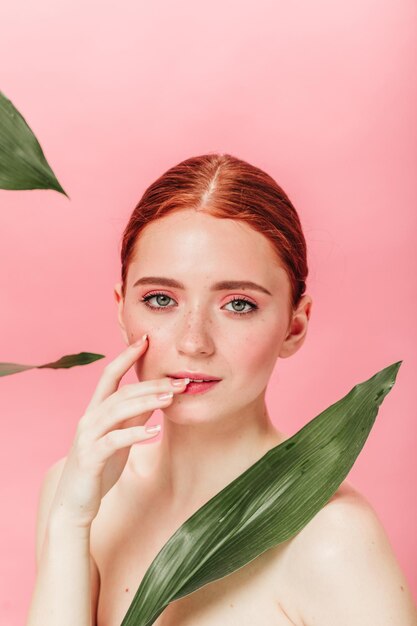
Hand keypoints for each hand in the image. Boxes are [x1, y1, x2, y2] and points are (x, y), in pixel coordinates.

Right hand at [49, 335, 187, 527]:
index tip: (146, 339)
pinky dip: (135, 434)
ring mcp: (87, 437)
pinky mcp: (91, 458)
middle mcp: (89, 419)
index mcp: (96, 411)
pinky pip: (113, 441)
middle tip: (179, 380)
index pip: (110, 375)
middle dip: (150, 383)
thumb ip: (135, 417)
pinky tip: (154, 431)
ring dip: (146, 402)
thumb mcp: (120, 438)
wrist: (73, 504)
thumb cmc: (99, 468)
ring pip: (117, 410)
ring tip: (171, 398)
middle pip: (120, 391)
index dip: (126, 356)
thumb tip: (157, 396)